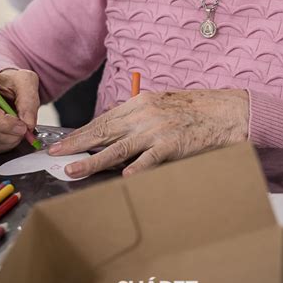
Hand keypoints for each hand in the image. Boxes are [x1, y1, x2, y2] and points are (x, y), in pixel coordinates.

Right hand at [0, 69, 39, 154]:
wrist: (2, 87)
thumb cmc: (10, 83)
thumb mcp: (26, 82)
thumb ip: (29, 102)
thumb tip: (28, 124)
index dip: (3, 123)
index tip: (22, 128)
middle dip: (5, 135)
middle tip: (23, 133)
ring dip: (3, 143)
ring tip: (17, 135)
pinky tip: (7, 140)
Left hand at [49, 89, 248, 176]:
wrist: (227, 110)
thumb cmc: (195, 109)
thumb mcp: (162, 105)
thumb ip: (139, 117)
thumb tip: (114, 132)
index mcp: (140, 103)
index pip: (103, 120)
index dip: (81, 133)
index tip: (63, 143)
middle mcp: (144, 114)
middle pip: (103, 131)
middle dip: (76, 144)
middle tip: (55, 155)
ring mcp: (158, 129)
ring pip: (118, 147)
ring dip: (93, 160)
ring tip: (73, 170)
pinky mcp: (173, 144)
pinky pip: (150, 159)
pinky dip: (136, 169)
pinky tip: (123, 179)